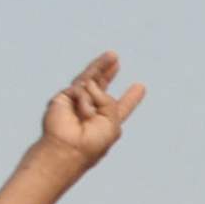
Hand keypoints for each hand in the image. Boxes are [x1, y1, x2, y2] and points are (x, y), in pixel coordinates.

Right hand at [37, 51, 145, 176]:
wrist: (68, 148)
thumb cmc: (92, 143)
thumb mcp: (112, 123)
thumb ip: (108, 101)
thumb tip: (91, 84)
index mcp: (107, 121)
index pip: (121, 106)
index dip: (131, 97)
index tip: (141, 87)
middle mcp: (92, 111)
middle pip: (101, 87)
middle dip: (106, 72)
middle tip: (114, 56)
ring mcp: (76, 103)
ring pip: (90, 80)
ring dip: (102, 67)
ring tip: (114, 55)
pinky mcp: (64, 98)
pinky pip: (82, 88)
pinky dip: (86, 100)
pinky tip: (84, 113)